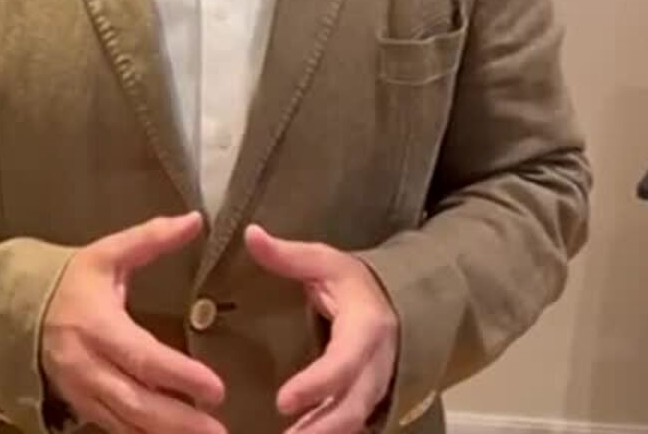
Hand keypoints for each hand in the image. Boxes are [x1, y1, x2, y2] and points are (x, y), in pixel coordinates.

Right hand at [42, 213, 226, 433]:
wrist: (17, 309)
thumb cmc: (71, 281)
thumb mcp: (107, 254)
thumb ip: (151, 238)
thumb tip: (195, 220)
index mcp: (97, 326)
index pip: (143, 357)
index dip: (179, 376)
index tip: (216, 388)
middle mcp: (88, 365)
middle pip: (137, 402)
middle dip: (179, 421)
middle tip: (219, 429)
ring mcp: (83, 392)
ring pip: (127, 423)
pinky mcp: (82, 407)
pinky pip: (115, 429)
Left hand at [246, 225, 398, 433]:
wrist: (396, 299)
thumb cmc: (354, 281)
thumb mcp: (324, 262)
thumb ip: (288, 256)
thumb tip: (251, 234)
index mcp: (366, 328)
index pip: (344, 363)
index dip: (316, 385)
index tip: (283, 401)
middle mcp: (377, 363)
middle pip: (352, 405)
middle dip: (320, 428)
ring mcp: (376, 385)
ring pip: (353, 420)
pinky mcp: (370, 399)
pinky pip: (352, 423)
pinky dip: (327, 433)